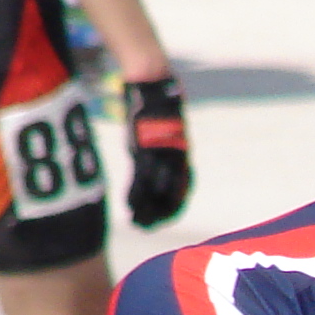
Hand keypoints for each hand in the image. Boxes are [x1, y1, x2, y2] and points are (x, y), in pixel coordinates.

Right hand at [122, 72, 192, 228]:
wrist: (154, 86)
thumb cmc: (159, 106)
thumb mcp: (167, 130)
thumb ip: (166, 148)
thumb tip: (159, 158)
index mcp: (182, 154)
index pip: (184, 188)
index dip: (176, 206)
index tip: (167, 219)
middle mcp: (176, 158)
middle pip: (172, 194)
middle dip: (162, 214)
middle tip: (150, 228)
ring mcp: (161, 155)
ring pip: (156, 191)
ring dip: (148, 211)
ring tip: (139, 224)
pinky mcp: (145, 148)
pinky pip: (141, 178)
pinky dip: (136, 195)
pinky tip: (131, 207)